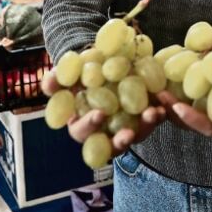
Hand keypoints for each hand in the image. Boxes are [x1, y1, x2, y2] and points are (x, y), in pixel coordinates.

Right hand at [40, 68, 166, 155]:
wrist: (104, 65)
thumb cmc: (82, 74)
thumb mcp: (69, 74)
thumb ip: (57, 79)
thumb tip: (49, 80)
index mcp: (81, 124)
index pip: (81, 132)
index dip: (89, 125)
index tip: (99, 114)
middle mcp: (103, 133)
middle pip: (111, 146)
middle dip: (120, 141)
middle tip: (128, 133)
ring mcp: (123, 129)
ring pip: (135, 136)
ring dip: (144, 128)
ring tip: (152, 114)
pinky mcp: (141, 121)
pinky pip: (149, 123)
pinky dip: (156, 116)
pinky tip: (163, 106)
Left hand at [157, 71, 211, 136]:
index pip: (210, 127)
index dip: (193, 119)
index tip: (177, 107)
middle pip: (191, 122)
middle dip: (172, 110)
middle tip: (155, 95)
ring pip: (186, 111)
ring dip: (168, 101)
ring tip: (152, 84)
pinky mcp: (208, 97)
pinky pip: (188, 97)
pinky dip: (175, 89)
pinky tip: (161, 75)